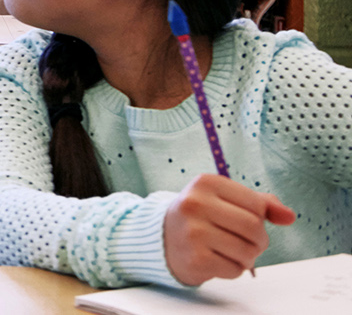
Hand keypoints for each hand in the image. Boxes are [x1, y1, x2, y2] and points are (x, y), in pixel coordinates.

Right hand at [162, 174, 294, 284]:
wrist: (162, 237)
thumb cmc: (201, 216)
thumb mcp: (224, 199)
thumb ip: (260, 203)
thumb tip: (289, 217)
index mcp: (205, 183)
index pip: (257, 204)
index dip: (260, 217)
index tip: (246, 220)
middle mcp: (196, 204)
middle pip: (254, 227)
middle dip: (259, 240)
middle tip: (248, 242)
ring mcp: (194, 232)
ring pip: (248, 251)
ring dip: (248, 257)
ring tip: (233, 251)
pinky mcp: (195, 258)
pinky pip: (235, 269)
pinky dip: (234, 269)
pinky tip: (219, 260)